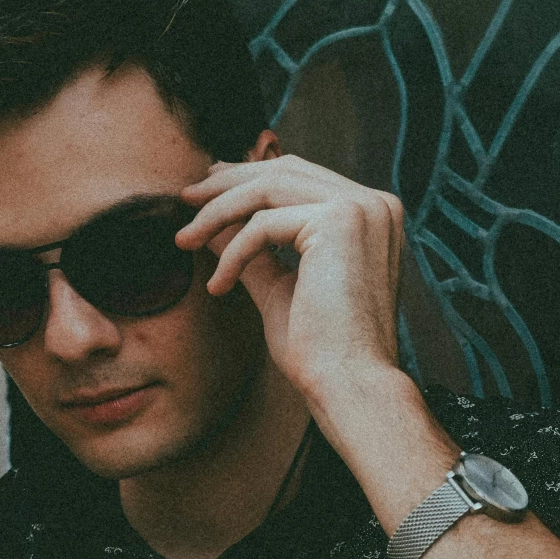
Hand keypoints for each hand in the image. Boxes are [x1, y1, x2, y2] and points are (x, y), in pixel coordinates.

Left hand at [176, 157, 404, 425]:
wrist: (351, 388)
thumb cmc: (323, 353)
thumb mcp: (281, 290)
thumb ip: (254, 253)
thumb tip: (212, 225)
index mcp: (371, 216)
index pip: (300, 178)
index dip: (249, 180)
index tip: (208, 193)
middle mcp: (375, 203)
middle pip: (284, 171)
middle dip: (228, 184)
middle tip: (185, 199)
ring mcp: (361, 208)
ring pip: (269, 188)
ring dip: (218, 211)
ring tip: (185, 239)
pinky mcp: (340, 222)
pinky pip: (264, 224)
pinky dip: (233, 252)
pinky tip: (218, 286)